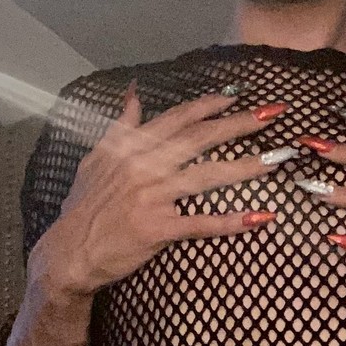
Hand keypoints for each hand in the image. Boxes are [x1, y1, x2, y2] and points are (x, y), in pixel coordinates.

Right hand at [37, 84, 286, 297]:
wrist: (70, 251)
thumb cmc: (84, 208)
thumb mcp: (96, 159)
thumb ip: (121, 126)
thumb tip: (133, 94)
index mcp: (133, 148)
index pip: (178, 118)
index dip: (210, 105)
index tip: (237, 96)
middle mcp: (145, 166)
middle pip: (201, 138)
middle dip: (239, 123)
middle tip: (272, 113)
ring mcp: (153, 197)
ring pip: (207, 176)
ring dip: (245, 167)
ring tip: (275, 161)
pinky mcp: (159, 228)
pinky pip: (202, 223)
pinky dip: (232, 221)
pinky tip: (260, 218)